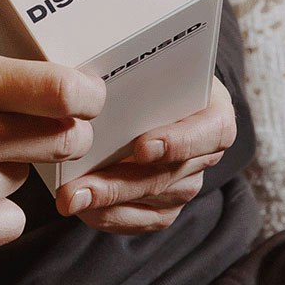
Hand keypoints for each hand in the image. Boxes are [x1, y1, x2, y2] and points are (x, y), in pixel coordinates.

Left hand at [55, 79, 234, 235]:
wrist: (151, 97)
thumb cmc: (149, 76)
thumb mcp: (150, 65)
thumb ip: (135, 71)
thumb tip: (90, 77)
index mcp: (214, 113)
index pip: (214, 131)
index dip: (180, 142)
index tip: (143, 147)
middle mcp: (205, 153)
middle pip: (170, 175)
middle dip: (120, 184)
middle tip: (78, 189)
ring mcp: (186, 183)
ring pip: (152, 201)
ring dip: (107, 203)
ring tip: (70, 198)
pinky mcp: (165, 207)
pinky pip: (141, 220)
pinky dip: (109, 216)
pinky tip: (81, 208)